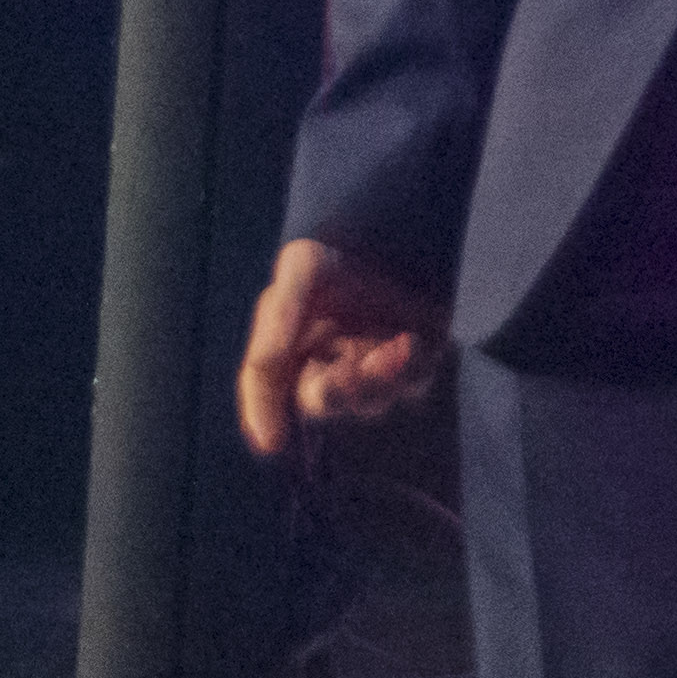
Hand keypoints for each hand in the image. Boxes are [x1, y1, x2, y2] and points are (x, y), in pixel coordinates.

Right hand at [237, 236, 446, 457]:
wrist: (397, 236)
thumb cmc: (340, 258)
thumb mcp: (302, 270)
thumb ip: (279, 314)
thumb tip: (263, 367)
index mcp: (292, 352)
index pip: (270, 388)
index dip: (264, 413)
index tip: (270, 440)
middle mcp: (330, 367)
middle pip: (322, 400)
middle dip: (331, 394)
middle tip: (337, 378)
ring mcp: (373, 370)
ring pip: (369, 399)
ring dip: (373, 380)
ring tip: (386, 351)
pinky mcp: (414, 365)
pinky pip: (411, 381)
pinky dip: (408, 368)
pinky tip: (408, 343)